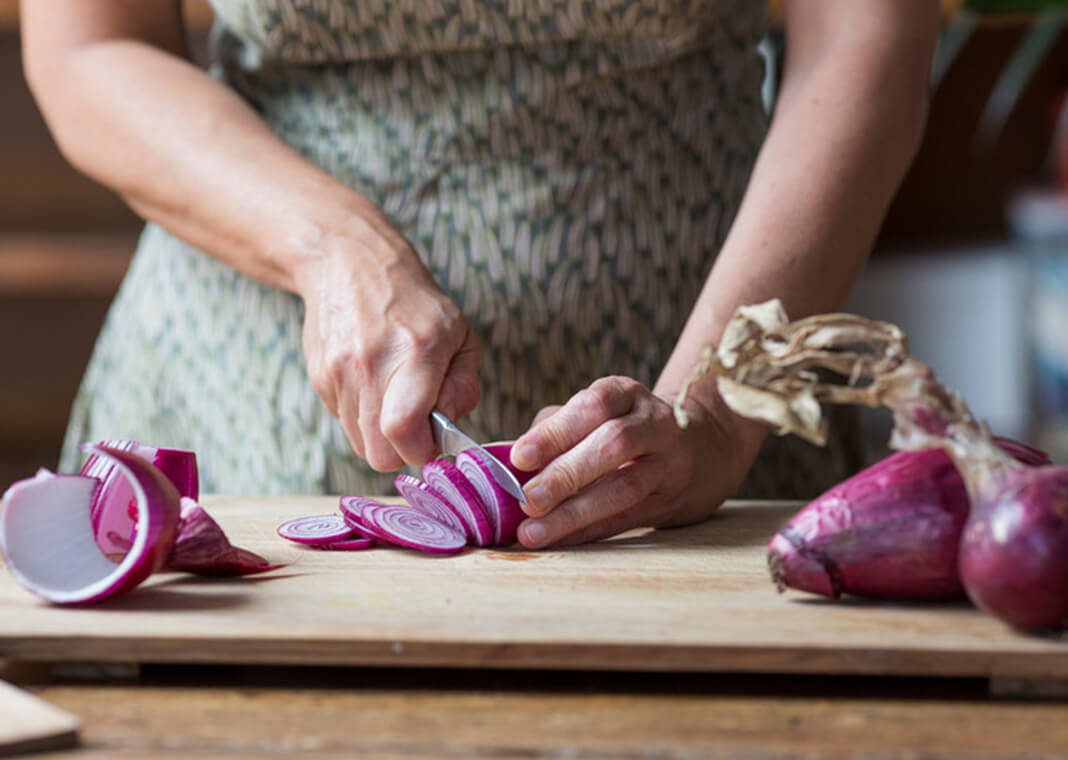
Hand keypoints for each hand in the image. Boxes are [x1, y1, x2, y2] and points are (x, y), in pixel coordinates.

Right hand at [296, 215, 479, 470]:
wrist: (348, 262)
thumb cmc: (414, 301)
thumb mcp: (460, 334)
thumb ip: (463, 387)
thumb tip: (446, 429)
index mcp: (415, 352)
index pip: (404, 430)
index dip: (422, 450)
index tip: (433, 439)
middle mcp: (371, 365)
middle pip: (379, 453)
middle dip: (402, 451)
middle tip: (416, 424)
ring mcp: (338, 372)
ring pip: (360, 443)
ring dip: (381, 435)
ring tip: (394, 397)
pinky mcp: (319, 378)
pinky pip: (344, 421)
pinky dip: (362, 416)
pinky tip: (372, 384)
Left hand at [509, 376, 760, 547]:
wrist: (697, 449)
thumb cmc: (623, 427)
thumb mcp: (596, 413)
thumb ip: (555, 428)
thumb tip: (506, 459)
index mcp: (627, 394)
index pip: (594, 406)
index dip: (556, 431)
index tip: (520, 456)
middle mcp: (654, 423)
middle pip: (613, 444)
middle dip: (566, 474)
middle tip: (527, 499)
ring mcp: (668, 463)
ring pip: (624, 487)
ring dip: (574, 512)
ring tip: (533, 531)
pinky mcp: (670, 500)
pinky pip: (626, 518)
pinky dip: (588, 531)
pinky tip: (558, 541)